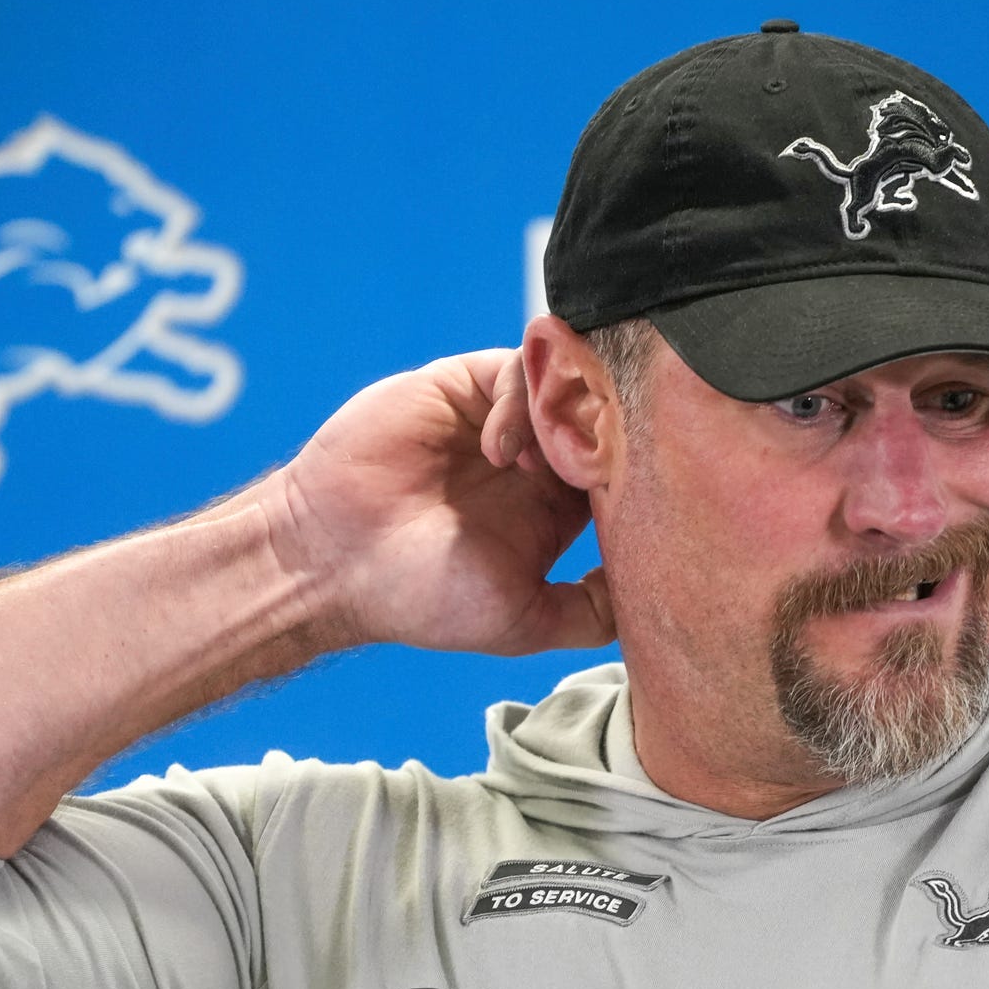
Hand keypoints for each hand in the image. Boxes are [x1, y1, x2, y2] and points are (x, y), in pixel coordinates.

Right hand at [266, 350, 612, 654]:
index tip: (640, 504)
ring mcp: (502, 417)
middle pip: (606, 421)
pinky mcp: (465, 385)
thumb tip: (655, 601)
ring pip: (570, 387)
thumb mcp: (525, 621)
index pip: (626, 471)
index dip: (643, 478)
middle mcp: (536, 458)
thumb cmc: (422, 597)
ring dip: (568, 420)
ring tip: (542, 470)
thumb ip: (590, 613)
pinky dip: (522, 401)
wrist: (333, 561)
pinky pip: (520, 367)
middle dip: (614, 439)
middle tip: (602, 475)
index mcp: (557, 508)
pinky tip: (500, 451)